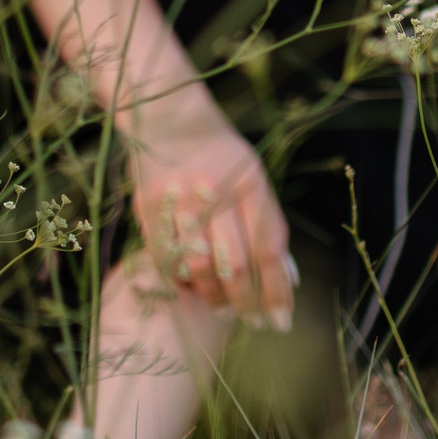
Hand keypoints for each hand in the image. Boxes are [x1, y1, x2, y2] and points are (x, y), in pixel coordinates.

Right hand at [129, 106, 294, 330]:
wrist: (166, 116)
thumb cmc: (220, 153)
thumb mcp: (254, 178)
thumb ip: (269, 225)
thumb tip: (289, 278)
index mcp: (250, 182)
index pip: (269, 250)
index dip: (277, 292)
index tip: (281, 322)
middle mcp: (216, 191)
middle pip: (235, 265)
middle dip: (246, 303)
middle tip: (252, 321)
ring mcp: (178, 198)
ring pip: (199, 267)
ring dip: (214, 296)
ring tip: (224, 307)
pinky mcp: (148, 206)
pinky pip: (166, 258)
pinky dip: (180, 279)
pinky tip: (192, 287)